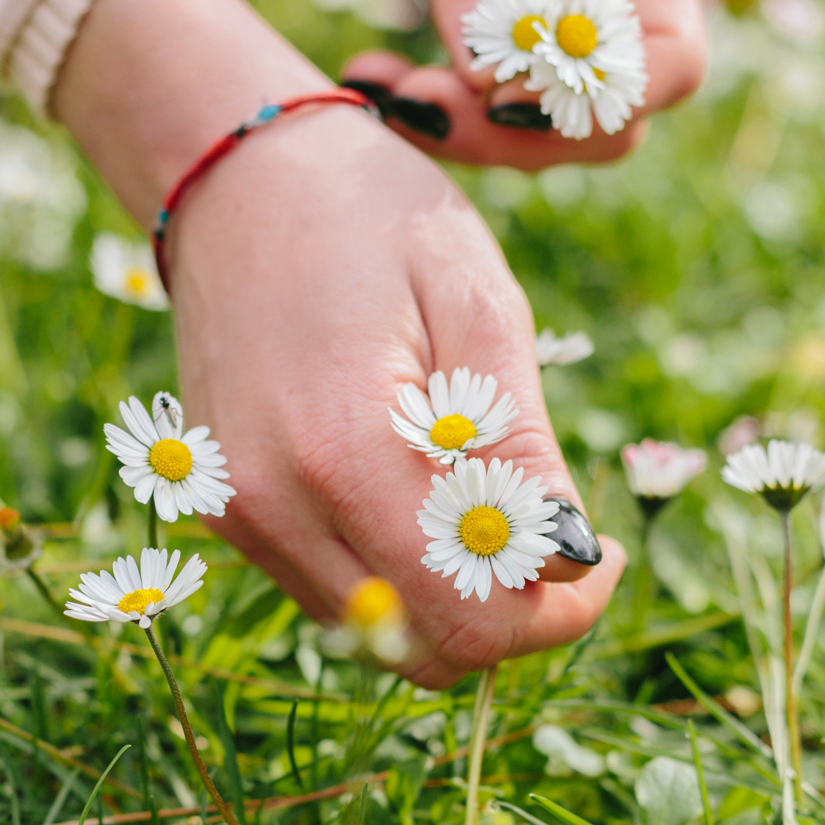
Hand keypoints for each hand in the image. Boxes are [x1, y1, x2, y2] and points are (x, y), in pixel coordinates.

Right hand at [55, 0, 621, 685]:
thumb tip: (569, 559)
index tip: (598, 554)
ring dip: (454, 596)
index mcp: (343, 452)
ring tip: (489, 500)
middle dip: (510, 618)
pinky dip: (398, 571)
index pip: (468, 619)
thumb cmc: (373, 215)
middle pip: (421, 651)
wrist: (236, 173)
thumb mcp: (479, 304)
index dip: (556, 614)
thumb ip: (520, 445)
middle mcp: (273, 506)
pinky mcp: (226, 509)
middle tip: (554, 537)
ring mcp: (238, 515)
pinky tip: (424, 489)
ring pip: (377, 632)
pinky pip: (333, 589)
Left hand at [341, 0, 705, 169]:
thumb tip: (486, 81)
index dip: (599, 102)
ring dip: (460, 128)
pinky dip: (434, 104)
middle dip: (510, 133)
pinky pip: (488, 98)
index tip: (501, 97)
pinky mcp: (504, 28)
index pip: (669, 63)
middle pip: (602, 116)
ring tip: (375, 90)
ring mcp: (559, 17)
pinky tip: (372, 79)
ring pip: (542, 123)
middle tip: (410, 103)